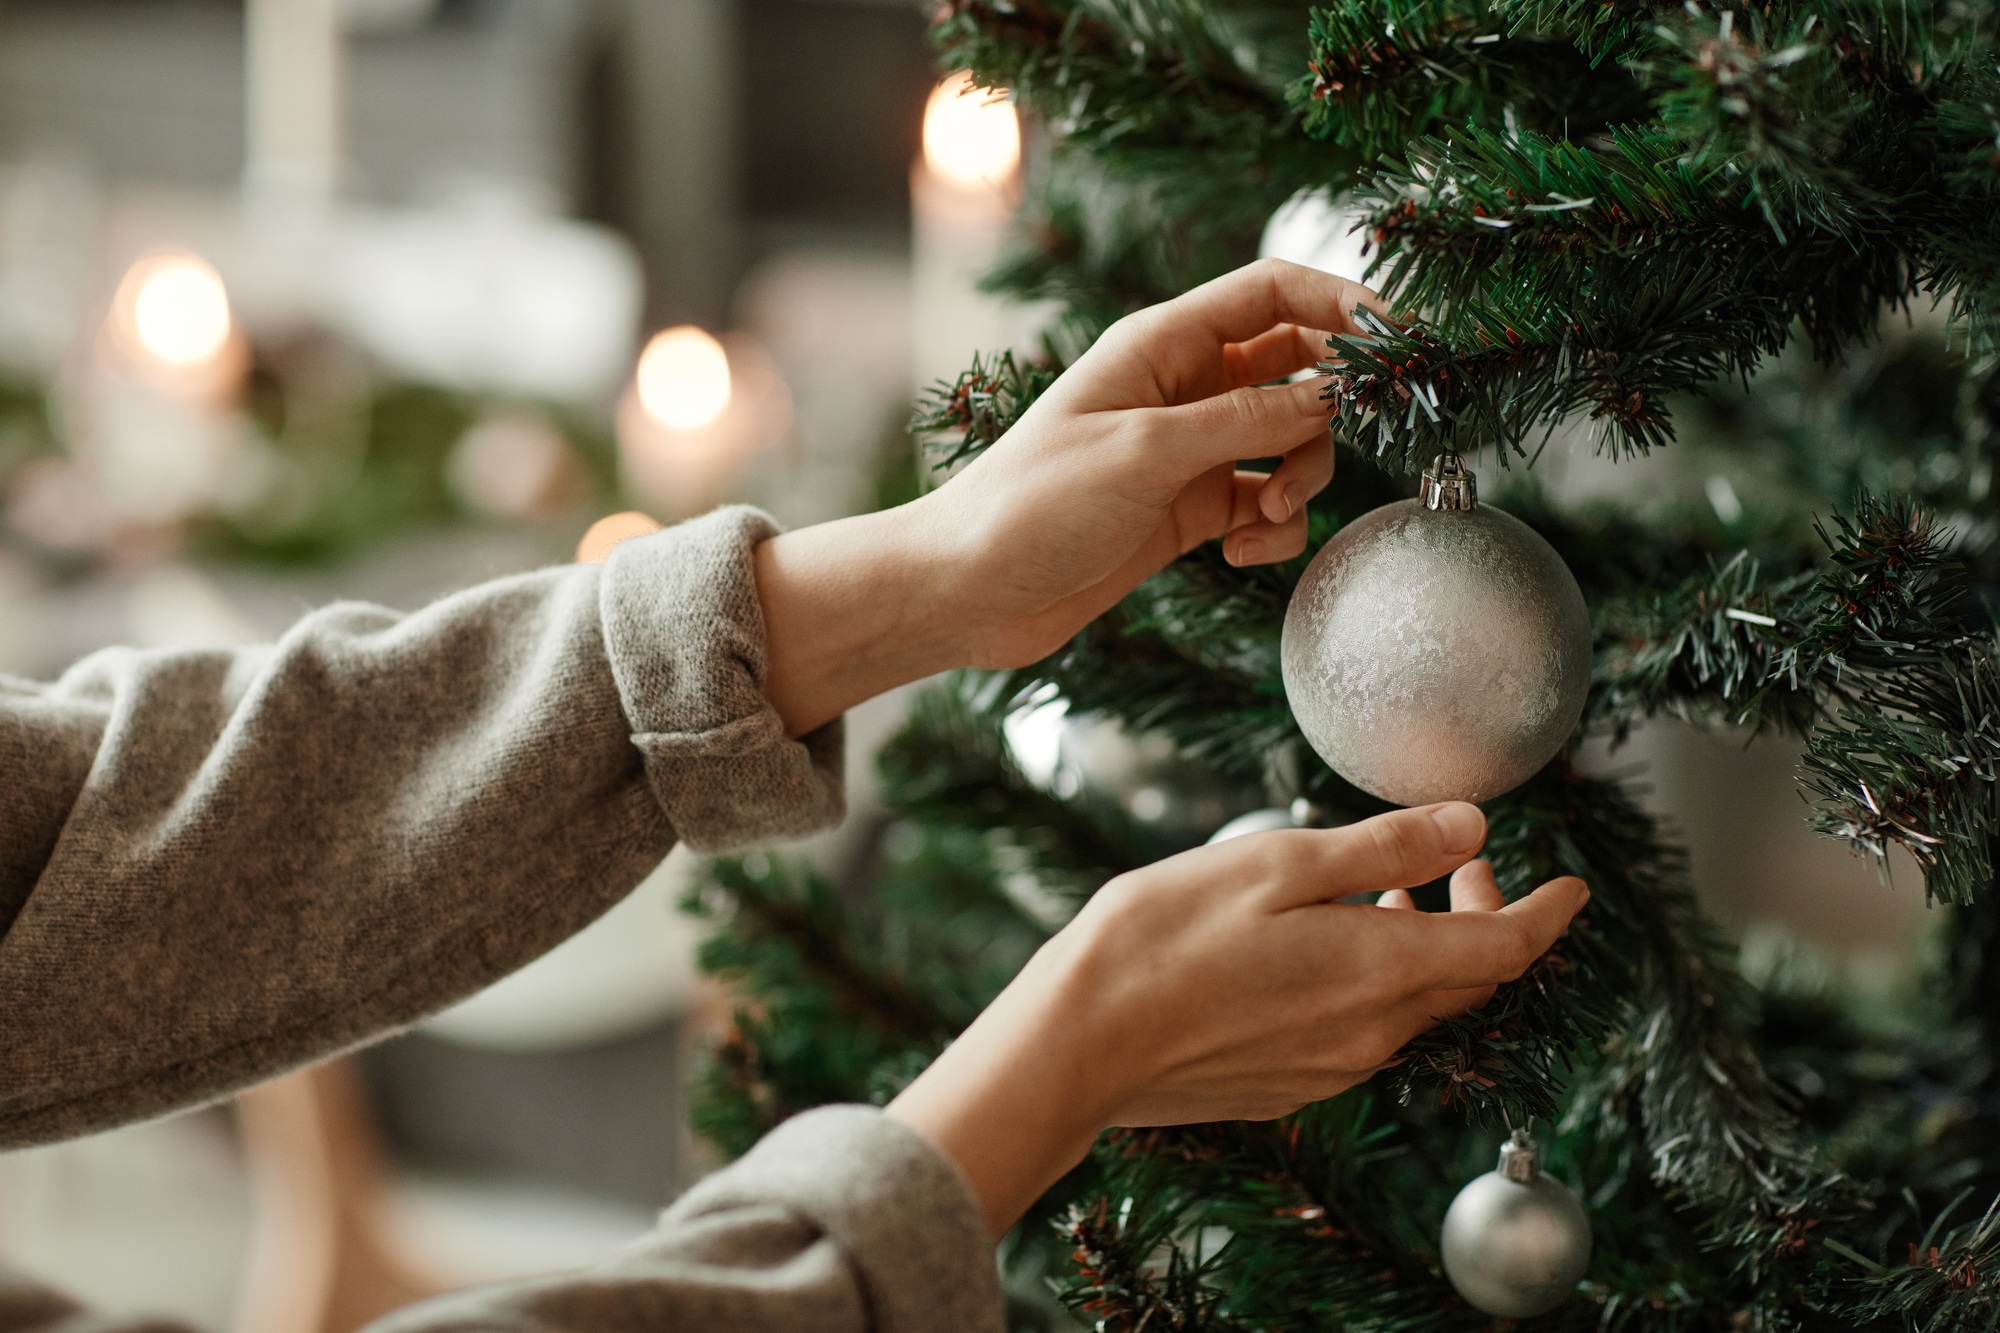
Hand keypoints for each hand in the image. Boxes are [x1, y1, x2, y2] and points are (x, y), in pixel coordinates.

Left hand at [755, 259, 1384, 733]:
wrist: (970, 590)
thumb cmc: (1034, 504)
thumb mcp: (1147, 451)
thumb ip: (1247, 419)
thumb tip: (1333, 395)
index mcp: (1161, 344)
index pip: (1272, 291)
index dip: (1342, 301)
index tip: (1401, 338)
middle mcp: (1181, 387)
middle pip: (1296, 366)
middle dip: (1328, 408)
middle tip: (1341, 445)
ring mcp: (1187, 449)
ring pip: (1291, 440)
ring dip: (1300, 478)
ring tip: (1262, 515)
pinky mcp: (1188, 509)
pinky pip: (1264, 502)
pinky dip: (1269, 527)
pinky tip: (1240, 552)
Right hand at [884, 802, 1588, 1236]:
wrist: (1079, 1043)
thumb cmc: (1165, 938)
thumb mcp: (1280, 865)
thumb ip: (1383, 847)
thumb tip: (1471, 825)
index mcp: (1382, 973)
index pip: (1505, 948)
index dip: (1548, 914)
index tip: (1575, 886)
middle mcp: (1372, 1034)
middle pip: (1466, 979)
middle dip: (1482, 914)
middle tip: (1462, 859)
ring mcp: (1329, 1068)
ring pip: (1412, 1005)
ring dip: (1423, 947)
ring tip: (1388, 891)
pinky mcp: (1288, 1086)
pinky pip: (1363, 1032)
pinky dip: (1375, 981)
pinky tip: (1325, 944)